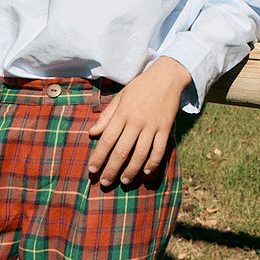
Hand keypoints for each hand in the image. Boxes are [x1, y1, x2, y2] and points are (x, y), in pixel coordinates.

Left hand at [87, 56, 191, 186]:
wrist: (167, 76)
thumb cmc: (140, 87)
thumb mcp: (120, 97)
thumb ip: (106, 116)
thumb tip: (92, 133)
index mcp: (122, 113)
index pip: (107, 140)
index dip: (98, 157)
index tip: (92, 170)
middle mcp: (136, 121)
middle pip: (121, 151)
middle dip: (111, 169)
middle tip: (105, 182)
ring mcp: (152, 125)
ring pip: (140, 154)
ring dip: (131, 170)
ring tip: (124, 180)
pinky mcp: (166, 128)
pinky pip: (159, 149)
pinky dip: (153, 163)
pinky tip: (146, 171)